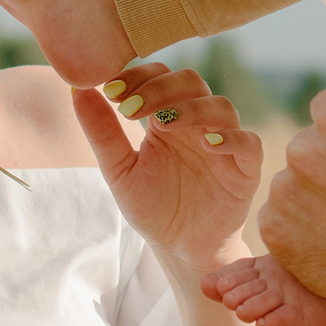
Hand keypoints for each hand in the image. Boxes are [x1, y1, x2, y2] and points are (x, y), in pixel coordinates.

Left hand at [73, 60, 264, 269]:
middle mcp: (197, 123)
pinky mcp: (245, 169)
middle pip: (191, 82)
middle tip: (131, 108)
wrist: (179, 249)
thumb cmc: (152, 207)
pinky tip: (208, 144)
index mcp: (167, 117)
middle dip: (160, 89)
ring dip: (192, 109)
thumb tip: (76, 89)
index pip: (160, 76)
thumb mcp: (119, 170)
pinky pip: (249, 143)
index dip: (139, 76)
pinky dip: (232, 138)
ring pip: (220, 107)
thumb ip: (102, 132)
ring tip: (164, 124)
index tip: (111, 90)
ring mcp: (224, 143)